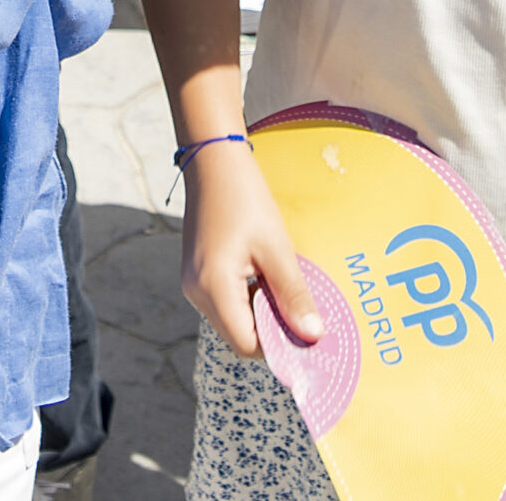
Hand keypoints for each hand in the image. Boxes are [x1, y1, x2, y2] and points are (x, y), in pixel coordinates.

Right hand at [179, 143, 321, 357]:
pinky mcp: (196, 273)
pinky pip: (225, 302)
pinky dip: (248, 300)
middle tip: (303, 313)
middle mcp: (196, 291)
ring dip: (260, 313)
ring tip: (285, 289)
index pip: (246, 343)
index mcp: (212, 286)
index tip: (307, 335)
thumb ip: (293, 294)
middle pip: (237, 335)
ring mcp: (192, 282)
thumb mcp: (276, 247)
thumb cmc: (245, 197)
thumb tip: (313, 336)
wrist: (212, 160)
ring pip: (232, 319)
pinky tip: (266, 278)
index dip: (278, 345)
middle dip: (271, 330)